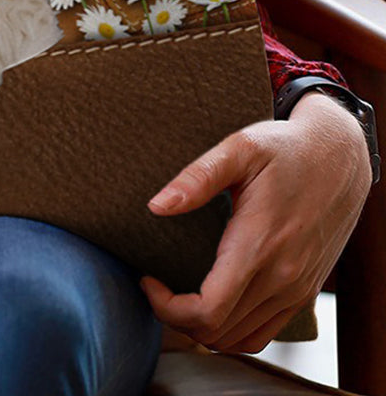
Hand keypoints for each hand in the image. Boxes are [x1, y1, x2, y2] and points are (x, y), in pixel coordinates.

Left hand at [139, 91, 372, 353]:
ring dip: (202, 328)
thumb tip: (157, 206)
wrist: (339, 158)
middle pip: (218, 332)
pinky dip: (231, 330)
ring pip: (240, 339)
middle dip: (175, 317)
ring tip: (177, 294)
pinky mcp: (304, 291)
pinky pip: (263, 332)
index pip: (208, 310)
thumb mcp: (239, 148)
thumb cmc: (285, 149)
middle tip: (155, 284)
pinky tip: (211, 302)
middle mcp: (282, 277)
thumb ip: (197, 178)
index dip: (167, 307)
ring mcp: (296, 289)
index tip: (147, 278)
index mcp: (259, 245)